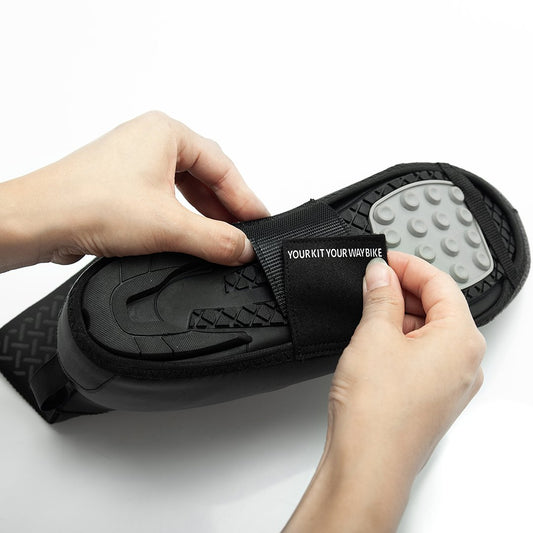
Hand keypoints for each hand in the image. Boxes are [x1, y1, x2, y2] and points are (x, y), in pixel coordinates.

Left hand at [0, 111, 268, 271]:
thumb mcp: (168, 226)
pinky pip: (166, 198)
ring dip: (205, 214)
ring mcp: (135, 162)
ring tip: (223, 237)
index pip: (222, 166)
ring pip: (186, 187)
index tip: (260, 222)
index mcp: (166, 132)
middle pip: (206, 175)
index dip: (245, 198)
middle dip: (226, 206)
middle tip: (244, 232)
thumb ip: (215, 240)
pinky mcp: (123, 184)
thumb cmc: (87, 204)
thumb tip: (243, 249)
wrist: (38, 222)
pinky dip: (183, 217)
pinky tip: (191, 235)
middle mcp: (150, 141)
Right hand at [285, 252, 485, 531]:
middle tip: (372, 280)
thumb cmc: (378, 411)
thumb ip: (380, 296)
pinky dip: (400, 338)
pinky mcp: (431, 396)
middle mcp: (464, 362)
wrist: (367, 464)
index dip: (408, 265)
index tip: (383, 259)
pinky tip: (374, 338)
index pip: (441, 283)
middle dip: (404, 289)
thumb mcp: (374, 335)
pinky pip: (422, 354)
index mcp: (461, 340)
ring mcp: (450, 382)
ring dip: (400, 314)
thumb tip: (380, 274)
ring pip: (429, 331)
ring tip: (368, 308)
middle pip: (439, 307)